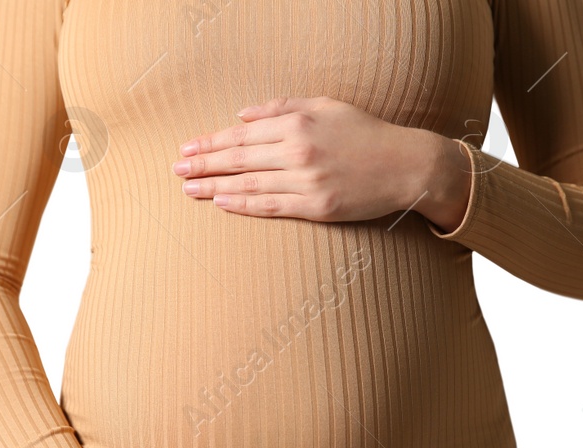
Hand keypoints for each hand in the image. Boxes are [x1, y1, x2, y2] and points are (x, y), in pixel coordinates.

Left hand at [173, 96, 471, 226]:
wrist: (406, 165)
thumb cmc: (366, 133)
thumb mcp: (326, 106)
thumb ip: (282, 108)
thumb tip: (242, 116)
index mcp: (297, 123)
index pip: (241, 135)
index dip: (210, 142)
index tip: (187, 147)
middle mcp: (298, 151)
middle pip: (238, 159)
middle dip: (203, 164)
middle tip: (176, 169)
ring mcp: (307, 181)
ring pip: (249, 184)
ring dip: (214, 186)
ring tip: (189, 188)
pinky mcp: (318, 206)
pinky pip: (272, 206)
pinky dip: (244, 205)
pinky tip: (222, 203)